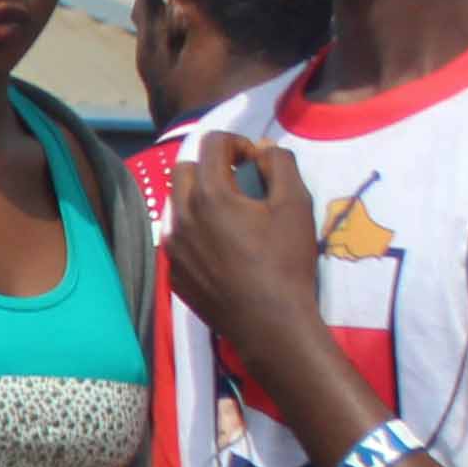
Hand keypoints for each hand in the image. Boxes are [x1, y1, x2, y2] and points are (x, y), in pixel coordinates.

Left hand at [168, 132, 328, 380]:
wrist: (269, 322)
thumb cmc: (286, 261)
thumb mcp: (295, 204)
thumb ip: (280, 164)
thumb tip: (262, 148)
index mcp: (208, 194)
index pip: (210, 143)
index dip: (236, 143)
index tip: (254, 161)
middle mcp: (180, 217)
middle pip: (183, 169)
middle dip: (210, 166)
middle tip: (239, 182)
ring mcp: (172, 247)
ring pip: (175, 204)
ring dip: (199, 197)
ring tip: (231, 214)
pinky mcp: (173, 272)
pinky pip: (176, 237)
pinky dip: (195, 230)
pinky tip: (222, 247)